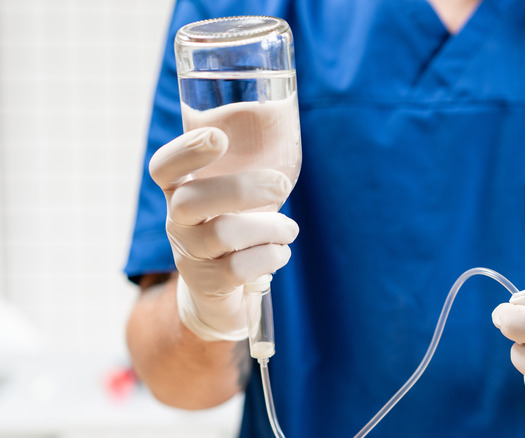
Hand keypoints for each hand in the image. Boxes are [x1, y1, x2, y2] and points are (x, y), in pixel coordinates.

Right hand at [149, 127, 298, 340]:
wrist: (223, 293)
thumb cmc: (237, 228)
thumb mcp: (235, 198)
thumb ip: (247, 166)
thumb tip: (284, 120)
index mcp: (181, 192)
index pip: (164, 168)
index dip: (185, 152)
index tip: (218, 137)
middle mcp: (177, 222)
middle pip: (192, 201)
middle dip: (243, 189)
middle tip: (281, 185)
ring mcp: (189, 255)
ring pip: (223, 234)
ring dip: (270, 227)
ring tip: (289, 229)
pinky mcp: (208, 284)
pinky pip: (240, 268)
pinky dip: (271, 256)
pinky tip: (280, 252)